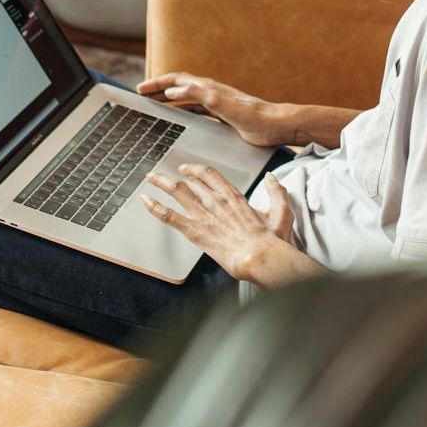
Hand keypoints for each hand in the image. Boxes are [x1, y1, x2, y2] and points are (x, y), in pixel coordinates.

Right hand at [137, 72, 287, 146]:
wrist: (276, 125)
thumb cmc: (254, 117)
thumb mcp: (223, 106)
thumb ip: (198, 96)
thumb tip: (172, 91)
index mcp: (208, 88)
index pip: (176, 80)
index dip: (157, 83)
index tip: (140, 89)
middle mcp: (210, 92)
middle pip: (178, 86)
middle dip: (158, 88)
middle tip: (141, 94)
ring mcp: (216, 103)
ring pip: (185, 97)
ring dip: (168, 98)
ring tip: (153, 104)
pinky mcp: (222, 114)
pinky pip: (195, 109)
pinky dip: (181, 110)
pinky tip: (178, 118)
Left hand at [143, 165, 290, 280]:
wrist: (259, 257)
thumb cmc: (270, 240)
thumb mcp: (281, 213)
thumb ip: (277, 192)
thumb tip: (272, 178)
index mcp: (233, 196)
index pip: (209, 174)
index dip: (195, 169)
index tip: (187, 169)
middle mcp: (215, 200)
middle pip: (190, 180)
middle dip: (174, 175)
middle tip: (163, 174)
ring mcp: (203, 214)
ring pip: (177, 191)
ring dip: (161, 182)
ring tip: (150, 178)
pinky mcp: (195, 231)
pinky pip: (169, 216)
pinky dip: (155, 207)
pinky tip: (145, 200)